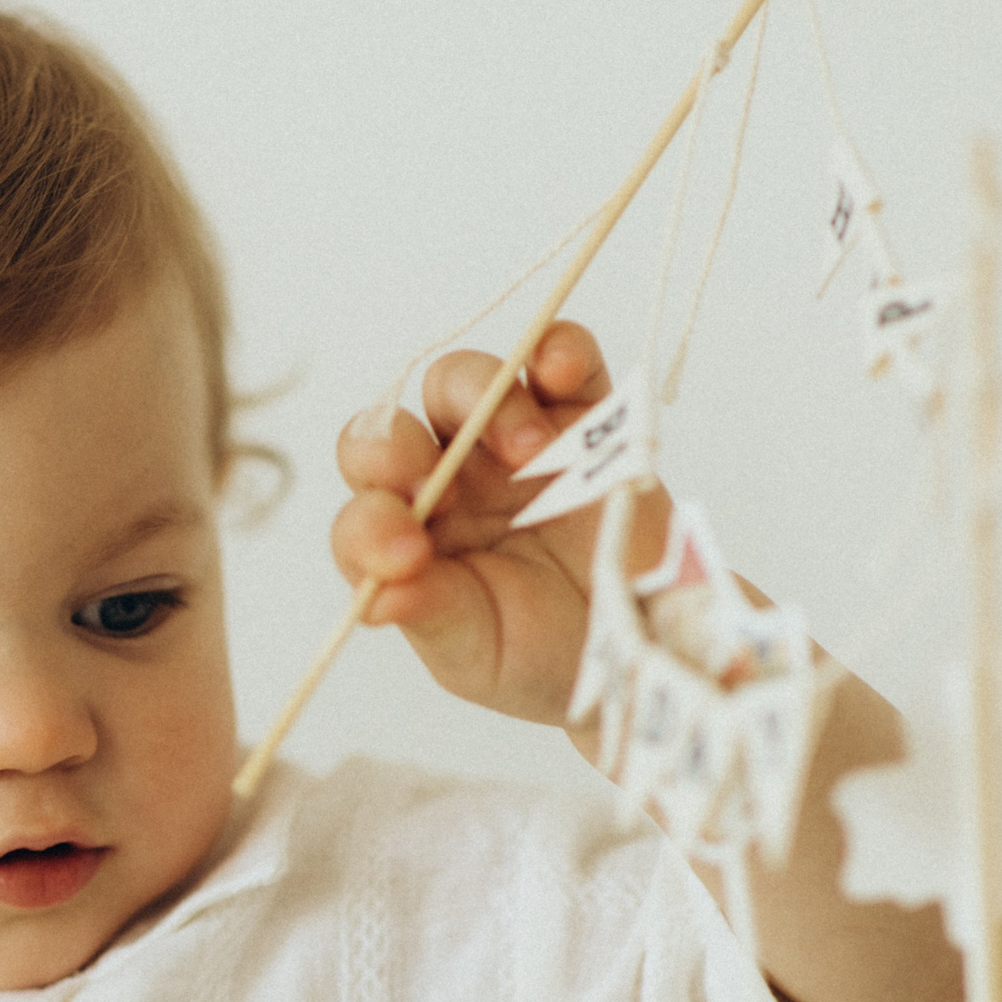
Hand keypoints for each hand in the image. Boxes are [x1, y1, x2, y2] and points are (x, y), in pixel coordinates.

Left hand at [331, 320, 668, 725]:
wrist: (639, 642)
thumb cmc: (542, 653)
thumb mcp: (476, 652)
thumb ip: (430, 614)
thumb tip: (375, 599)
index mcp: (409, 538)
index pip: (362, 509)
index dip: (369, 524)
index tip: (407, 557)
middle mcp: (445, 482)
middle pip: (392, 430)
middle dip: (396, 448)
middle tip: (433, 485)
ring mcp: (507, 443)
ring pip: (462, 381)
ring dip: (482, 400)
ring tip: (528, 453)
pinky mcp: (578, 416)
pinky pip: (559, 356)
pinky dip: (556, 348)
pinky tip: (558, 371)